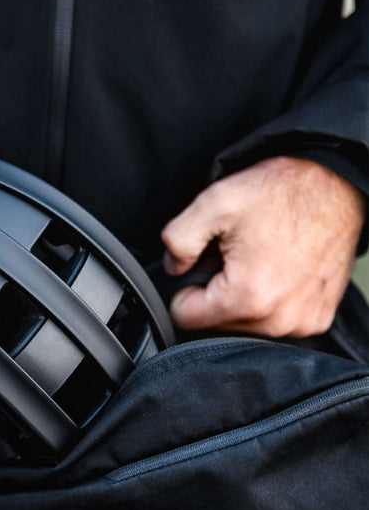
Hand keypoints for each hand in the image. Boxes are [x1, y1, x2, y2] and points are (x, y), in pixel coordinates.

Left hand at [161, 156, 365, 337]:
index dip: (184, 288)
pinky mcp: (317, 318)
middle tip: (233, 256)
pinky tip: (278, 269)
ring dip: (242, 297)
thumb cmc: (281, 192)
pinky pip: (273, 320)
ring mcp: (301, 323)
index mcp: (247, 299)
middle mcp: (278, 321)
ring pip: (243, 325)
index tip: (203, 264)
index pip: (185, 317)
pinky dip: (269, 300)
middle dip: (216, 292)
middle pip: (215, 323)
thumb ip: (178, 240)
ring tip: (257, 260)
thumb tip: (173, 268)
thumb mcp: (213, 203)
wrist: (336, 185)